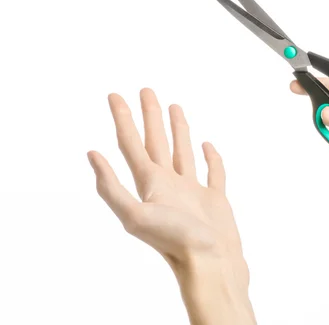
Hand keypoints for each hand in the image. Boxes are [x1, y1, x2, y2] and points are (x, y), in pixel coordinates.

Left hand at [87, 88, 254, 323]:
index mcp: (150, 184)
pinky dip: (210, 157)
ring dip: (177, 129)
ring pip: (182, 152)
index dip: (122, 119)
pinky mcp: (214, 198)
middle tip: (146, 90)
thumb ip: (111, 187)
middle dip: (149, 116)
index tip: (115, 95)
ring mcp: (192, 191)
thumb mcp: (136, 215)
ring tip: (174, 107)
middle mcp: (168, 184)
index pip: (131, 145)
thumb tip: (92, 155)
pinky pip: (212, 172)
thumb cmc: (176, 241)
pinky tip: (206, 145)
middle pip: (155, 142)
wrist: (212, 262)